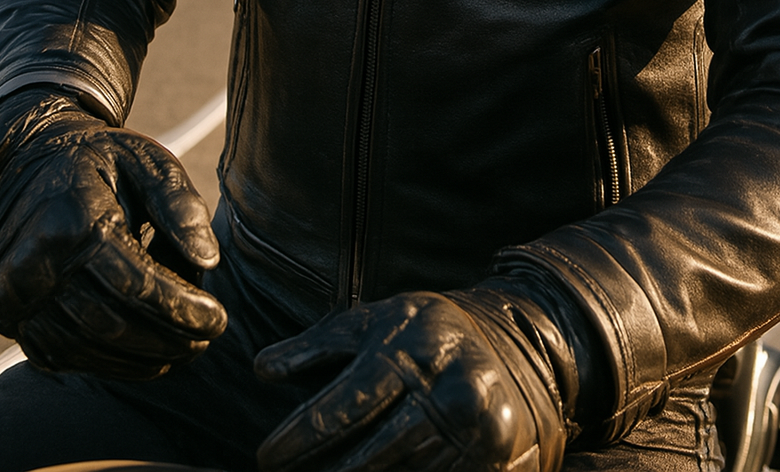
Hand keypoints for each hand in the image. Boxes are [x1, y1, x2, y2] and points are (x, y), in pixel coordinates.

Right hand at [0, 94, 227, 377]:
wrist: (29, 161)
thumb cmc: (99, 160)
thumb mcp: (146, 161)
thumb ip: (180, 205)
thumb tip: (209, 261)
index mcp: (70, 220)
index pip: (135, 285)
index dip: (181, 309)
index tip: (219, 318)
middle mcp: (32, 263)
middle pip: (111, 324)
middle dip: (167, 340)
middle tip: (205, 341)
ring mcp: (12, 294)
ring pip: (85, 348)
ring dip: (140, 359)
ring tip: (181, 351)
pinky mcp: (7, 314)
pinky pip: (59, 353)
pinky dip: (105, 361)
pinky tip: (142, 356)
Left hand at [254, 288, 573, 471]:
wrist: (518, 350)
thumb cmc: (429, 336)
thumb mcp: (377, 322)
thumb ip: (319, 346)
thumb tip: (261, 369)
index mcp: (415, 352)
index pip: (347, 403)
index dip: (301, 436)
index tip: (266, 456)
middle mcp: (447, 392)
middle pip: (369, 454)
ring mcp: (475, 436)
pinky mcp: (492, 468)